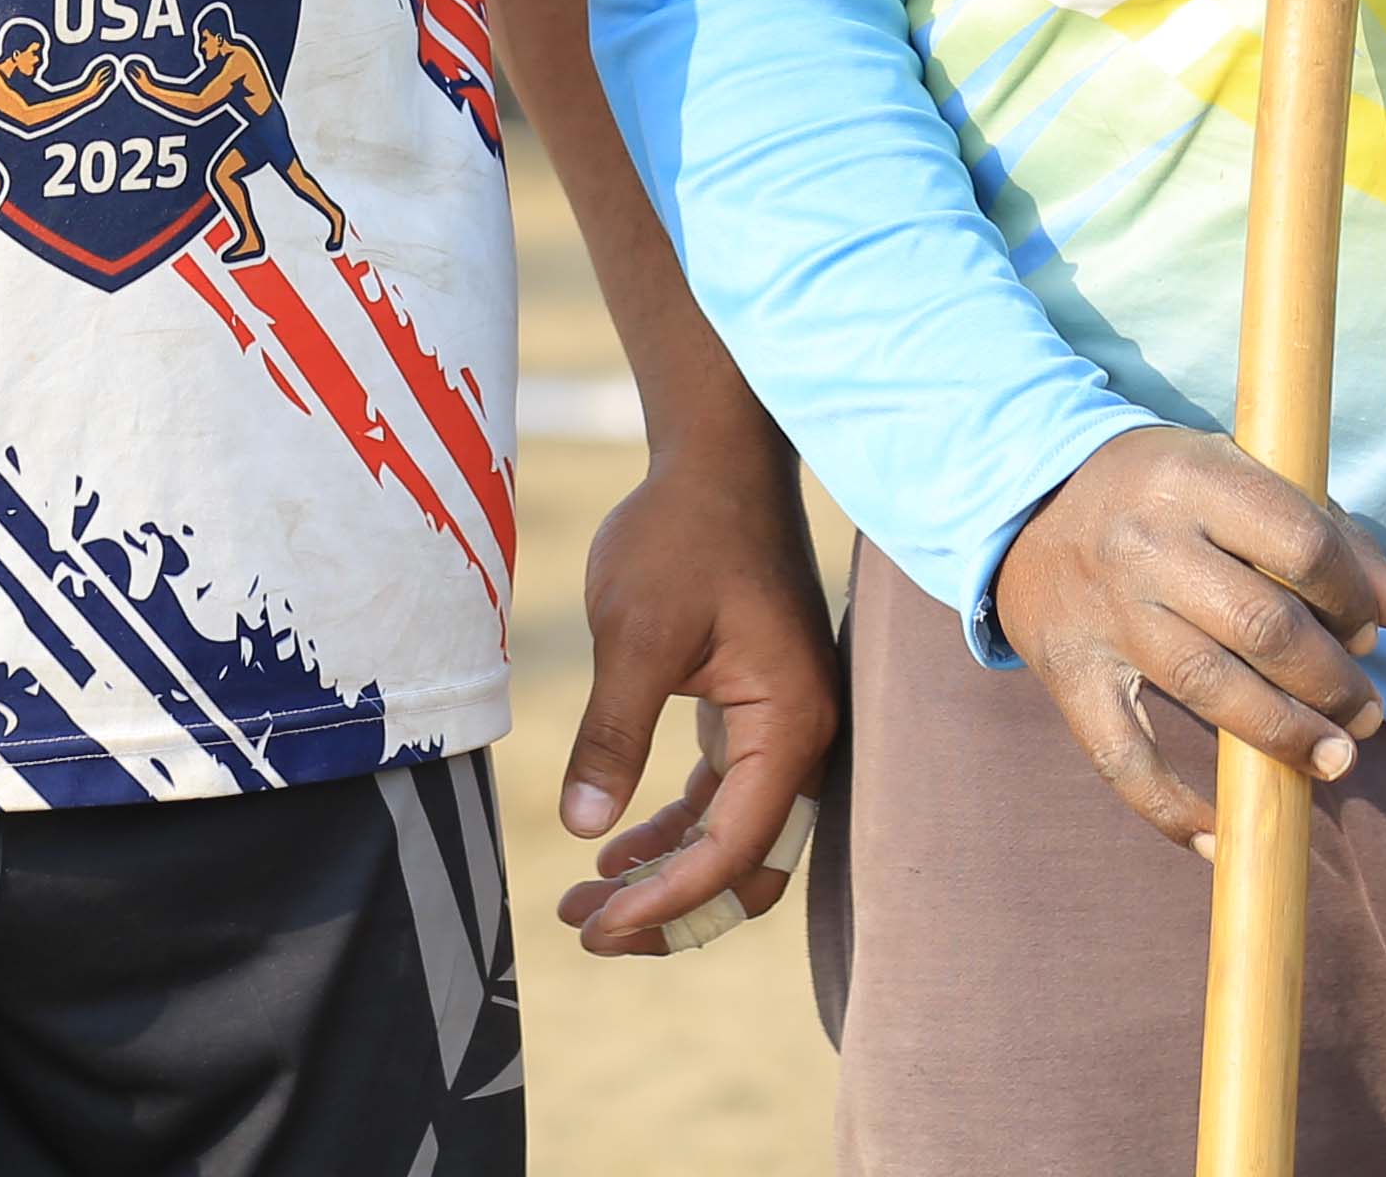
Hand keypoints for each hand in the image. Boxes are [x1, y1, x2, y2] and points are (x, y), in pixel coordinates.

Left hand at [547, 439, 838, 954]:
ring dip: (668, 876)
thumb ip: (613, 732)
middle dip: (672, 910)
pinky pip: (724, 799)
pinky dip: (674, 832)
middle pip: (749, 866)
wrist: (716, 457)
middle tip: (587, 928)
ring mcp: (783, 726)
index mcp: (791, 725)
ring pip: (734, 839)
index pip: (734, 849)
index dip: (666, 900)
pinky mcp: (756, 712)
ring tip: (586, 900)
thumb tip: (582, 828)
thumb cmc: (681, 533)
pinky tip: (615, 848)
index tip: (596, 923)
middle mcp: (803, 737)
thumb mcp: (636, 632)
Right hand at [986, 424, 1385, 852]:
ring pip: (1209, 690)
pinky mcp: (1069, 671)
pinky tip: (1217, 839)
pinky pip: (1121, 756)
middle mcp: (1145, 545)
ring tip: (1335, 759)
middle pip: (1264, 627)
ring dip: (1286, 736)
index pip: (1302, 544)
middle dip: (1334, 683)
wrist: (1025, 497)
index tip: (1371, 628)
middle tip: (1366, 713)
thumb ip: (1330, 535)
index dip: (1355, 596)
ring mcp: (1105, 612)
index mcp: (1194, 480)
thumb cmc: (1165, 493)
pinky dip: (1171, 809)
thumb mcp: (1237, 479)